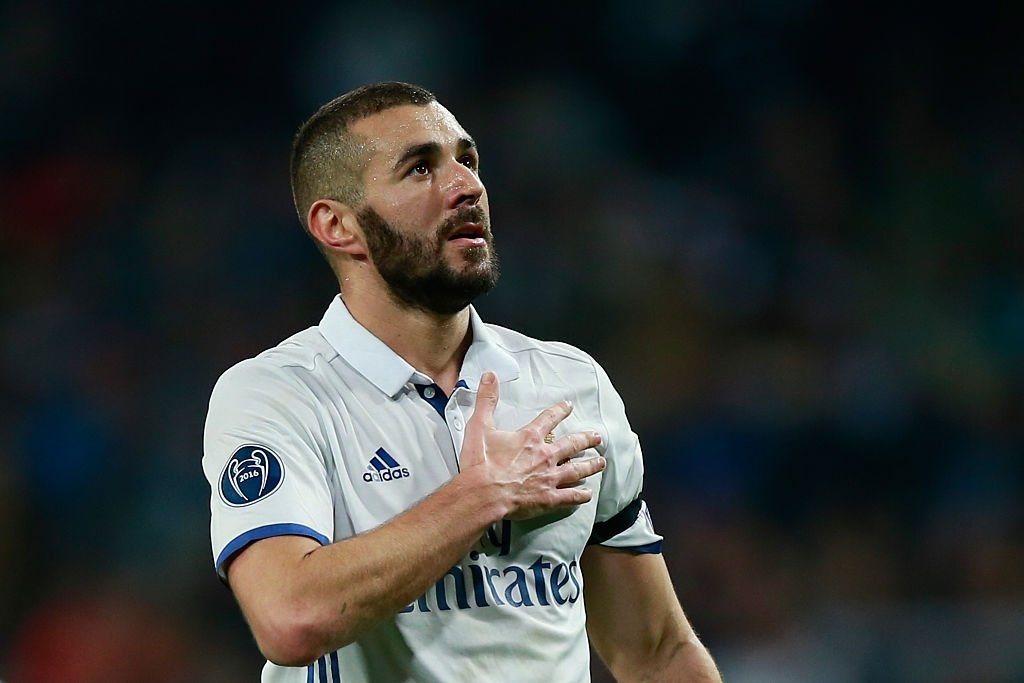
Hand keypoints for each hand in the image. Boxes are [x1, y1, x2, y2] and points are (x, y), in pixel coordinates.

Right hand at [460, 371, 605, 519]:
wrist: (482, 494)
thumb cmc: (480, 465)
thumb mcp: (479, 426)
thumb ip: (486, 400)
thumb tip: (490, 378)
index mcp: (530, 438)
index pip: (549, 419)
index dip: (560, 410)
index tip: (568, 407)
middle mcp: (544, 456)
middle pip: (572, 444)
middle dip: (586, 439)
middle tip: (596, 437)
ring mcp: (549, 478)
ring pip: (576, 469)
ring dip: (590, 465)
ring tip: (600, 462)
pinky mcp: (548, 498)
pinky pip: (569, 496)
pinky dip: (580, 495)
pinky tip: (587, 494)